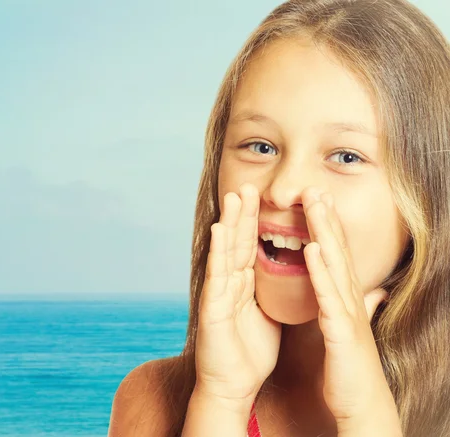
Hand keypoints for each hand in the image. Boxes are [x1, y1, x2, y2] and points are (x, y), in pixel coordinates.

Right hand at [195, 182, 281, 408]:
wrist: (233, 386)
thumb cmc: (251, 353)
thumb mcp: (272, 315)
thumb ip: (279, 292)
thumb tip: (296, 276)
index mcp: (247, 286)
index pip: (253, 247)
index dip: (259, 221)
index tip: (267, 196)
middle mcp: (231, 284)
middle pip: (239, 242)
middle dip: (244, 212)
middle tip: (249, 184)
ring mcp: (220, 294)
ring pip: (227, 252)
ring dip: (230, 222)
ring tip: (234, 195)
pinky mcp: (213, 308)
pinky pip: (217, 276)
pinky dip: (218, 252)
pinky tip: (220, 230)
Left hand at [302, 187, 401, 432]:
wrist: (360, 404)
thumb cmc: (350, 368)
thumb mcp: (351, 331)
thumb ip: (358, 307)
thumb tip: (373, 291)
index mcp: (345, 299)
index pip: (336, 256)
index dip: (328, 227)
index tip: (318, 200)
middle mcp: (349, 300)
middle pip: (337, 251)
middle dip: (326, 219)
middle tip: (315, 189)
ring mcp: (347, 313)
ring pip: (335, 265)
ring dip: (325, 233)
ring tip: (314, 204)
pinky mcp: (342, 330)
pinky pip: (328, 296)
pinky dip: (320, 271)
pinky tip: (311, 249)